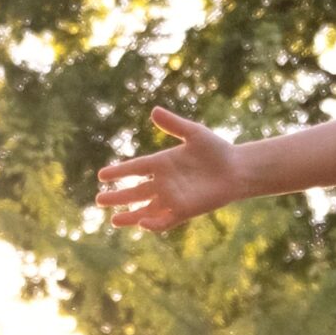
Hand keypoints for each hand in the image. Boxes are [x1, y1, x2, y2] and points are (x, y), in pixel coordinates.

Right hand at [92, 106, 243, 231]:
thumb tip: (154, 111)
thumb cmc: (217, 150)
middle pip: (135, 191)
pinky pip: (165, 221)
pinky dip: (154, 224)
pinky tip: (142, 223)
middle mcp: (164, 182)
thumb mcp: (195, 134)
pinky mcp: (184, 211)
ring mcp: (173, 198)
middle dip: (117, 197)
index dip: (118, 172)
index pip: (134, 168)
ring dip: (130, 215)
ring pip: (145, 210)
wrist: (237, 169)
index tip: (101, 175)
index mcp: (162, 162)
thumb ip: (174, 124)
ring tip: (113, 221)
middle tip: (98, 200)